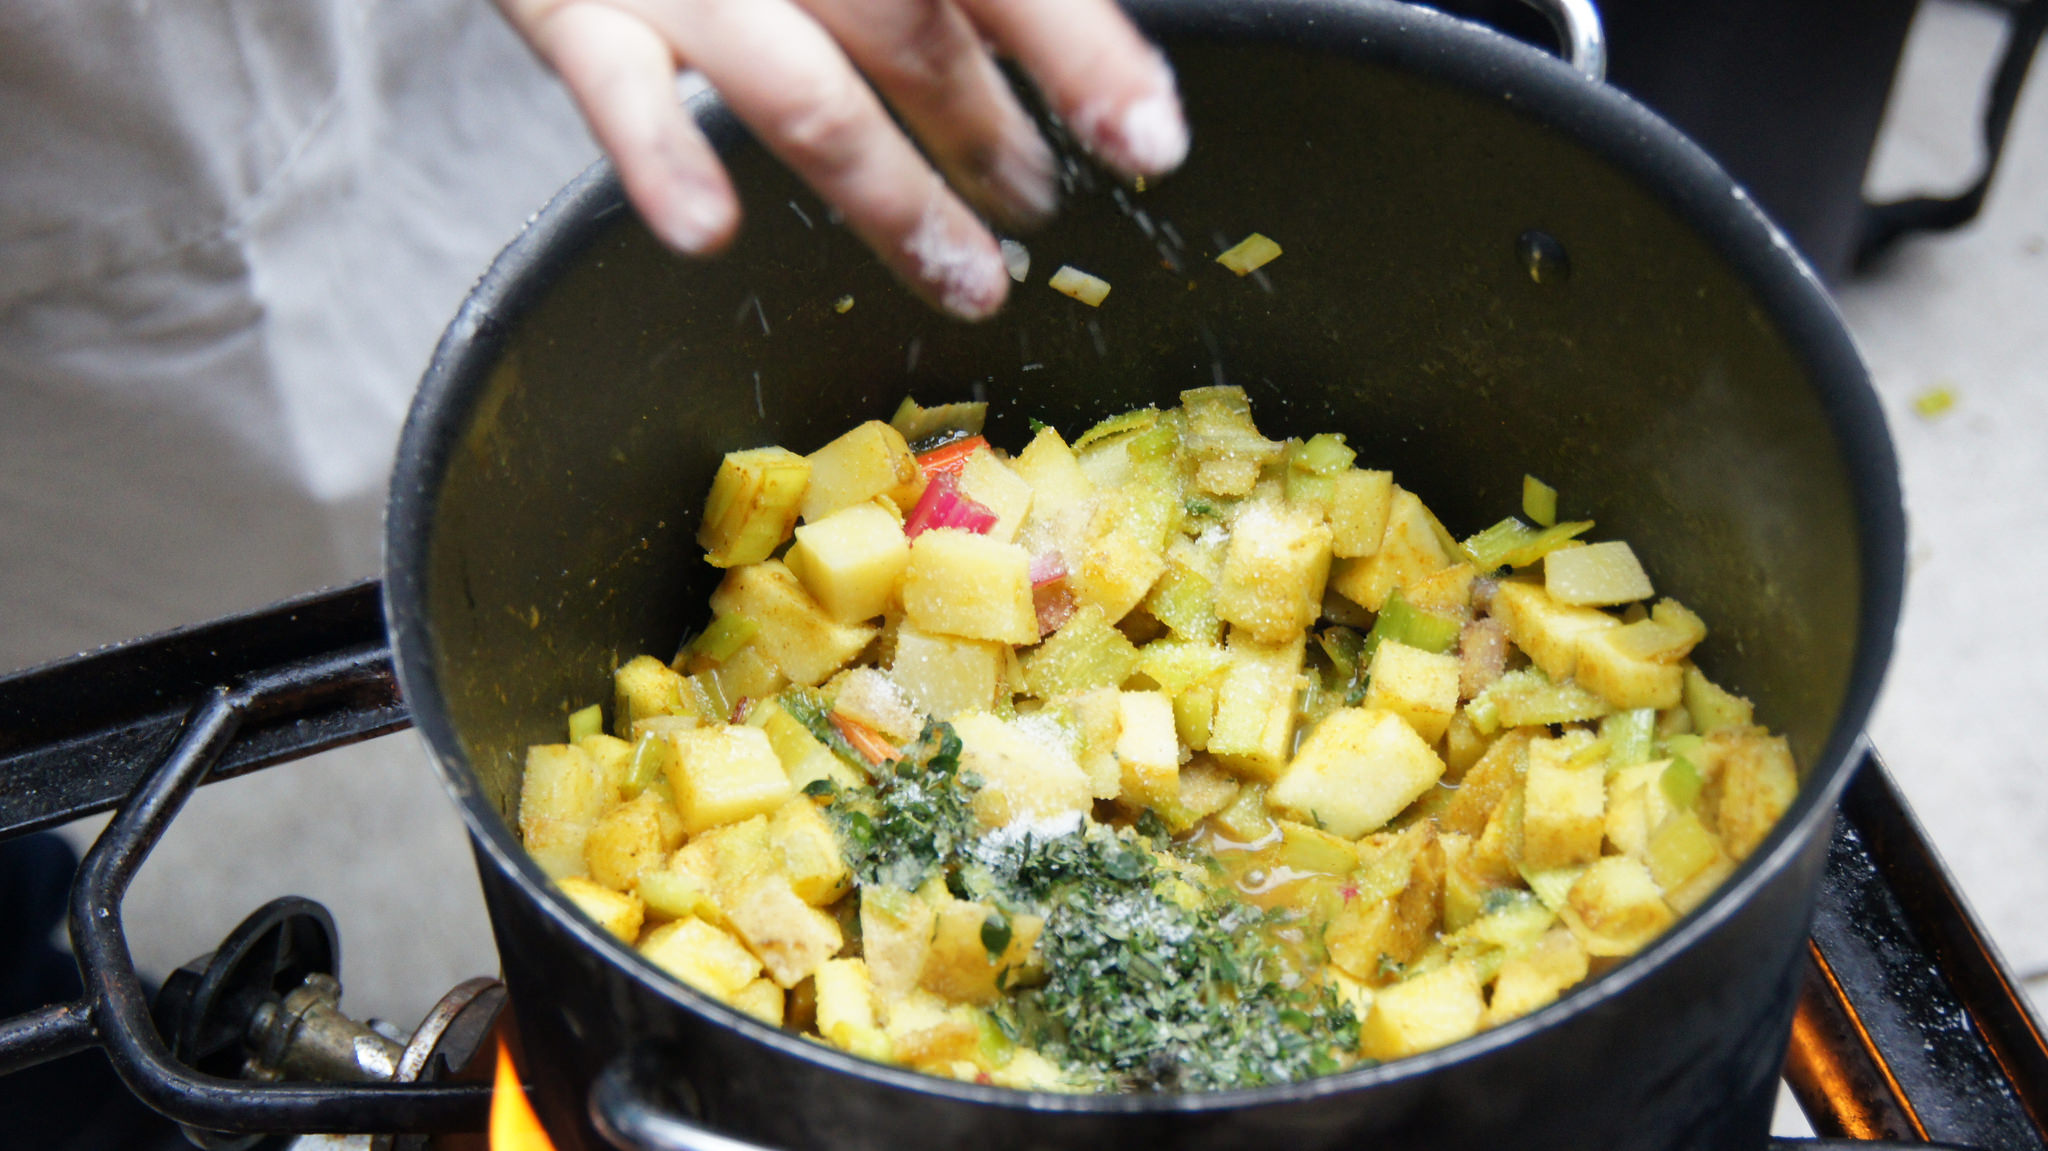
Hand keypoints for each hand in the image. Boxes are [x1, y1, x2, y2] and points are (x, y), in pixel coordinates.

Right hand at [496, 0, 1188, 319]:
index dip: (1082, 54)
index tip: (1149, 140)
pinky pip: (617, 88)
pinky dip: (661, 161)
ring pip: (805, 97)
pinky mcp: (571, 5)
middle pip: (915, 37)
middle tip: (1041, 207)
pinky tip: (710, 231)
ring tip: (970, 280)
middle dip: (992, 139)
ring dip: (894, 200)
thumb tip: (1075, 52)